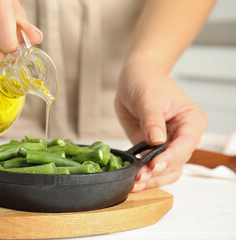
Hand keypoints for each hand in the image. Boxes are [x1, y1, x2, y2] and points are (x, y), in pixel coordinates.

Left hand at [115, 60, 207, 191]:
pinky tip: (131, 178)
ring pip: (165, 170)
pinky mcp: (152, 149)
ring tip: (133, 183)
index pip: (185, 145)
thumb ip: (152, 120)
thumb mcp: (149, 98)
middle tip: (139, 178)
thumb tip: (157, 141)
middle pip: (176, 163)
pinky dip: (142, 173)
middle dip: (158, 173)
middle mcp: (183, 136)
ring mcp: (168, 145)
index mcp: (191, 122)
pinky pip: (151, 166)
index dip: (170, 158)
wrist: (135, 78)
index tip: (153, 165)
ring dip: (150, 179)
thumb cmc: (147, 81)